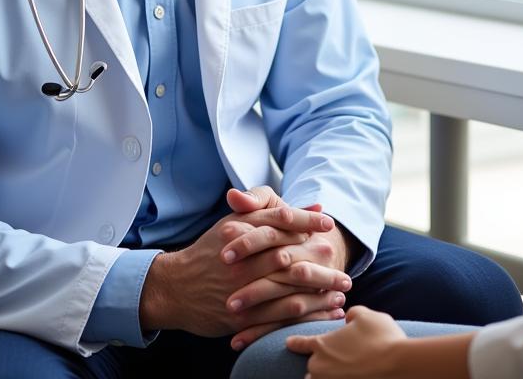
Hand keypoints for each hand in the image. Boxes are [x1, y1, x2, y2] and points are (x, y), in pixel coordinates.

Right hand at [139, 197, 344, 337]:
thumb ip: (273, 210)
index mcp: (242, 230)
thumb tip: (315, 204)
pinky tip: (323, 316)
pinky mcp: (240, 315)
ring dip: (318, 294)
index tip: (329, 223)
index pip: (282, 220)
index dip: (308, 220)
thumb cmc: (213, 250)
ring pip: (287, 290)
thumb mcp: (236, 221)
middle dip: (321, 265)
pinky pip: (277, 317)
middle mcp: (243, 258)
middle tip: (345, 269)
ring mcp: (241, 288)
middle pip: (291, 258)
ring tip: (340, 294)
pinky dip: (303, 317)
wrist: (176, 285)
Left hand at [287, 305, 407, 377]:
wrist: (398, 365)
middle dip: (320, 363)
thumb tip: (349, 320)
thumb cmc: (381, 337)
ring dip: (325, 376)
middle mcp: (320, 367)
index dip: (295, 343)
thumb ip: (352, 314)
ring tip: (341, 370)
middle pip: (312, 367)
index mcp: (322, 345)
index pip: (301, 343)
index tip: (289, 343)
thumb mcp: (366, 315)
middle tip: (337, 359)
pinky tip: (351, 375)